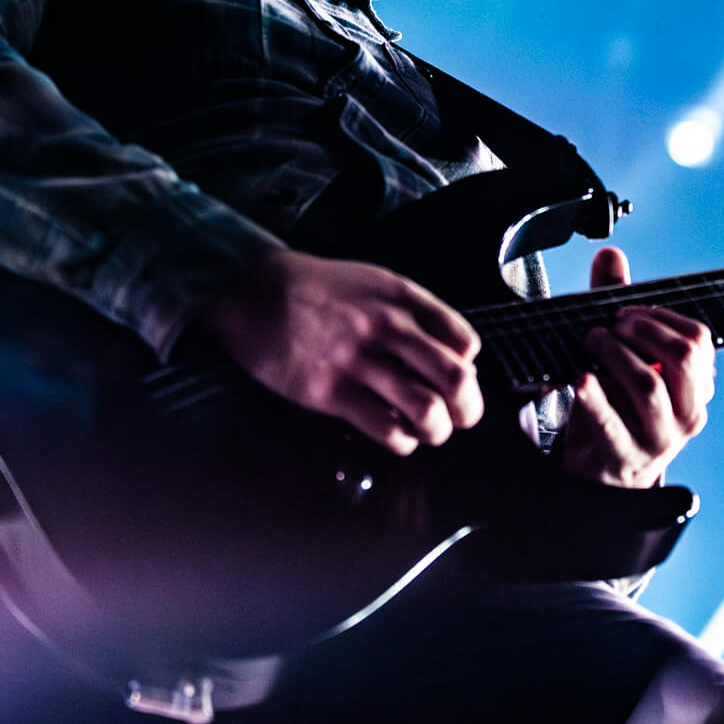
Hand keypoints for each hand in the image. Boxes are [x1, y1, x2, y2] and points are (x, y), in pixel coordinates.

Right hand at [185, 249, 481, 454]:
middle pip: (455, 379)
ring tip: (430, 430)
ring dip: (437, 430)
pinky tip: (396, 434)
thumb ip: (415, 314)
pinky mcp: (330, 392)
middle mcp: (387, 328)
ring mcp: (359, 362)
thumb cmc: (316, 290)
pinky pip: (385, 429)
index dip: (469, 368)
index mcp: (403, 299)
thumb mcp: (375, 283)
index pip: (464, 342)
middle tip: (463, 417)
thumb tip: (452, 355)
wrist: (254, 291)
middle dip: (468, 408)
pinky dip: (401, 441)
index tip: (458, 378)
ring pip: (425, 410)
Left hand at [560, 246, 714, 488]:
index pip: (698, 339)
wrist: (603, 471)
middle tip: (612, 325)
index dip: (660, 316)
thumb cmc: (618, 406)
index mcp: (695, 388)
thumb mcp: (623, 356)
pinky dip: (594, 398)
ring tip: (592, 342)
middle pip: (685, 357)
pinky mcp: (625, 457)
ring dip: (615, 354)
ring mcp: (659, 439)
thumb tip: (610, 255)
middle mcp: (687, 414)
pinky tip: (581, 379)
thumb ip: (617, 306)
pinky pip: (612, 424)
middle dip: (643, 329)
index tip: (626, 312)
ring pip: (649, 385)